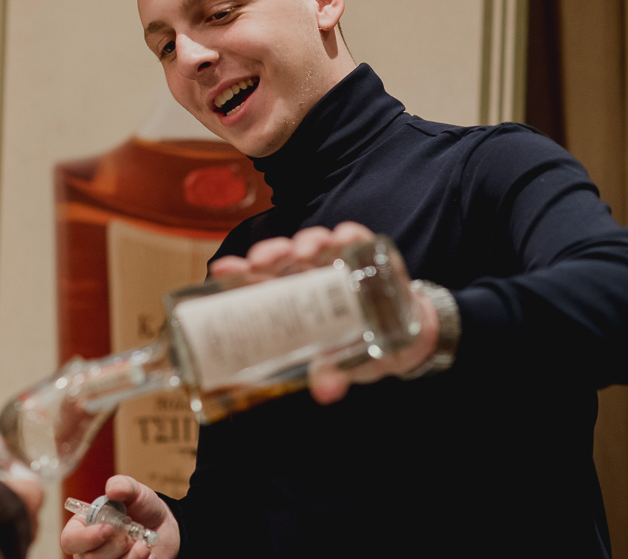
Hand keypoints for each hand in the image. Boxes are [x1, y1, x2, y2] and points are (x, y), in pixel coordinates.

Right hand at [59, 475, 178, 558]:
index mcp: (83, 527)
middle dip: (114, 545)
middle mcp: (89, 550)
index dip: (85, 538)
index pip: (70, 540)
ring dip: (129, 555)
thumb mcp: (134, 491)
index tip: (107, 529)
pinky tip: (145, 550)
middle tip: (128, 533)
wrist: (163, 526)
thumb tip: (112, 490)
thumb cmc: (141, 507)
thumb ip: (122, 485)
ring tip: (141, 542)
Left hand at [208, 222, 439, 404]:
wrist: (403, 339)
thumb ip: (332, 373)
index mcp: (289, 299)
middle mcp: (306, 276)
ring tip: (303, 252)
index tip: (224, 270)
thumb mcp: (341, 364)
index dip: (237, 272)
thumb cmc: (355, 348)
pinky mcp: (364, 255)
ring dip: (306, 242)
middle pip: (281, 257)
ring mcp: (334, 263)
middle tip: (263, 261)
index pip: (256, 281)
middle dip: (270, 253)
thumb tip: (326, 392)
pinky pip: (354, 238)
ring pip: (313, 243)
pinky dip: (348, 235)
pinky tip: (344, 238)